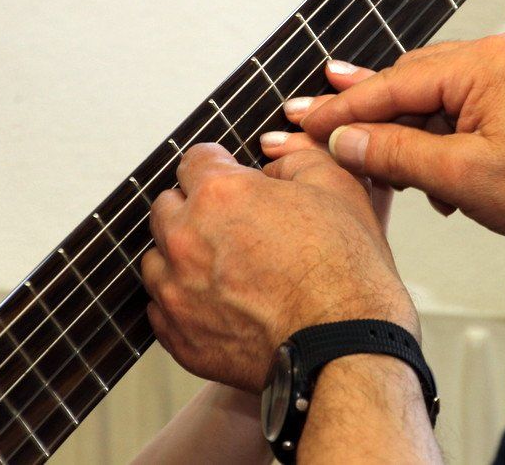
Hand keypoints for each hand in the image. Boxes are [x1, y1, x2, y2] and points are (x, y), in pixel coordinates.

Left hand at [141, 144, 417, 392]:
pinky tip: (218, 302)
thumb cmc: (347, 272)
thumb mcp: (337, 186)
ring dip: (182, 255)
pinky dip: (183, 301)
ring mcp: (177, 292)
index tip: (230, 175)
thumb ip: (296, 157)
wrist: (345, 347)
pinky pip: (161, 308)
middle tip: (231, 223)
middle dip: (194, 208)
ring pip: (157, 258)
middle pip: (167, 206)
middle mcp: (186, 239)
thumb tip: (275, 158)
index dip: (219, 165)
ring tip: (223, 266)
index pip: (193, 160)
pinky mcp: (180, 336)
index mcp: (219, 194)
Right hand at [267, 31, 504, 241]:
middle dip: (370, 114)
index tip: (306, 117)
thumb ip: (396, 152)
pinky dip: (441, 134)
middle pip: (412, 82)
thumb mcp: (463, 176)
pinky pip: (464, 103)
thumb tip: (344, 138)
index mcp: (490, 62)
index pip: (396, 82)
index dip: (344, 106)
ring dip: (409, 132)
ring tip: (384, 167)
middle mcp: (504, 52)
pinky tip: (431, 170)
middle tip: (319, 125)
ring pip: (435, 95)